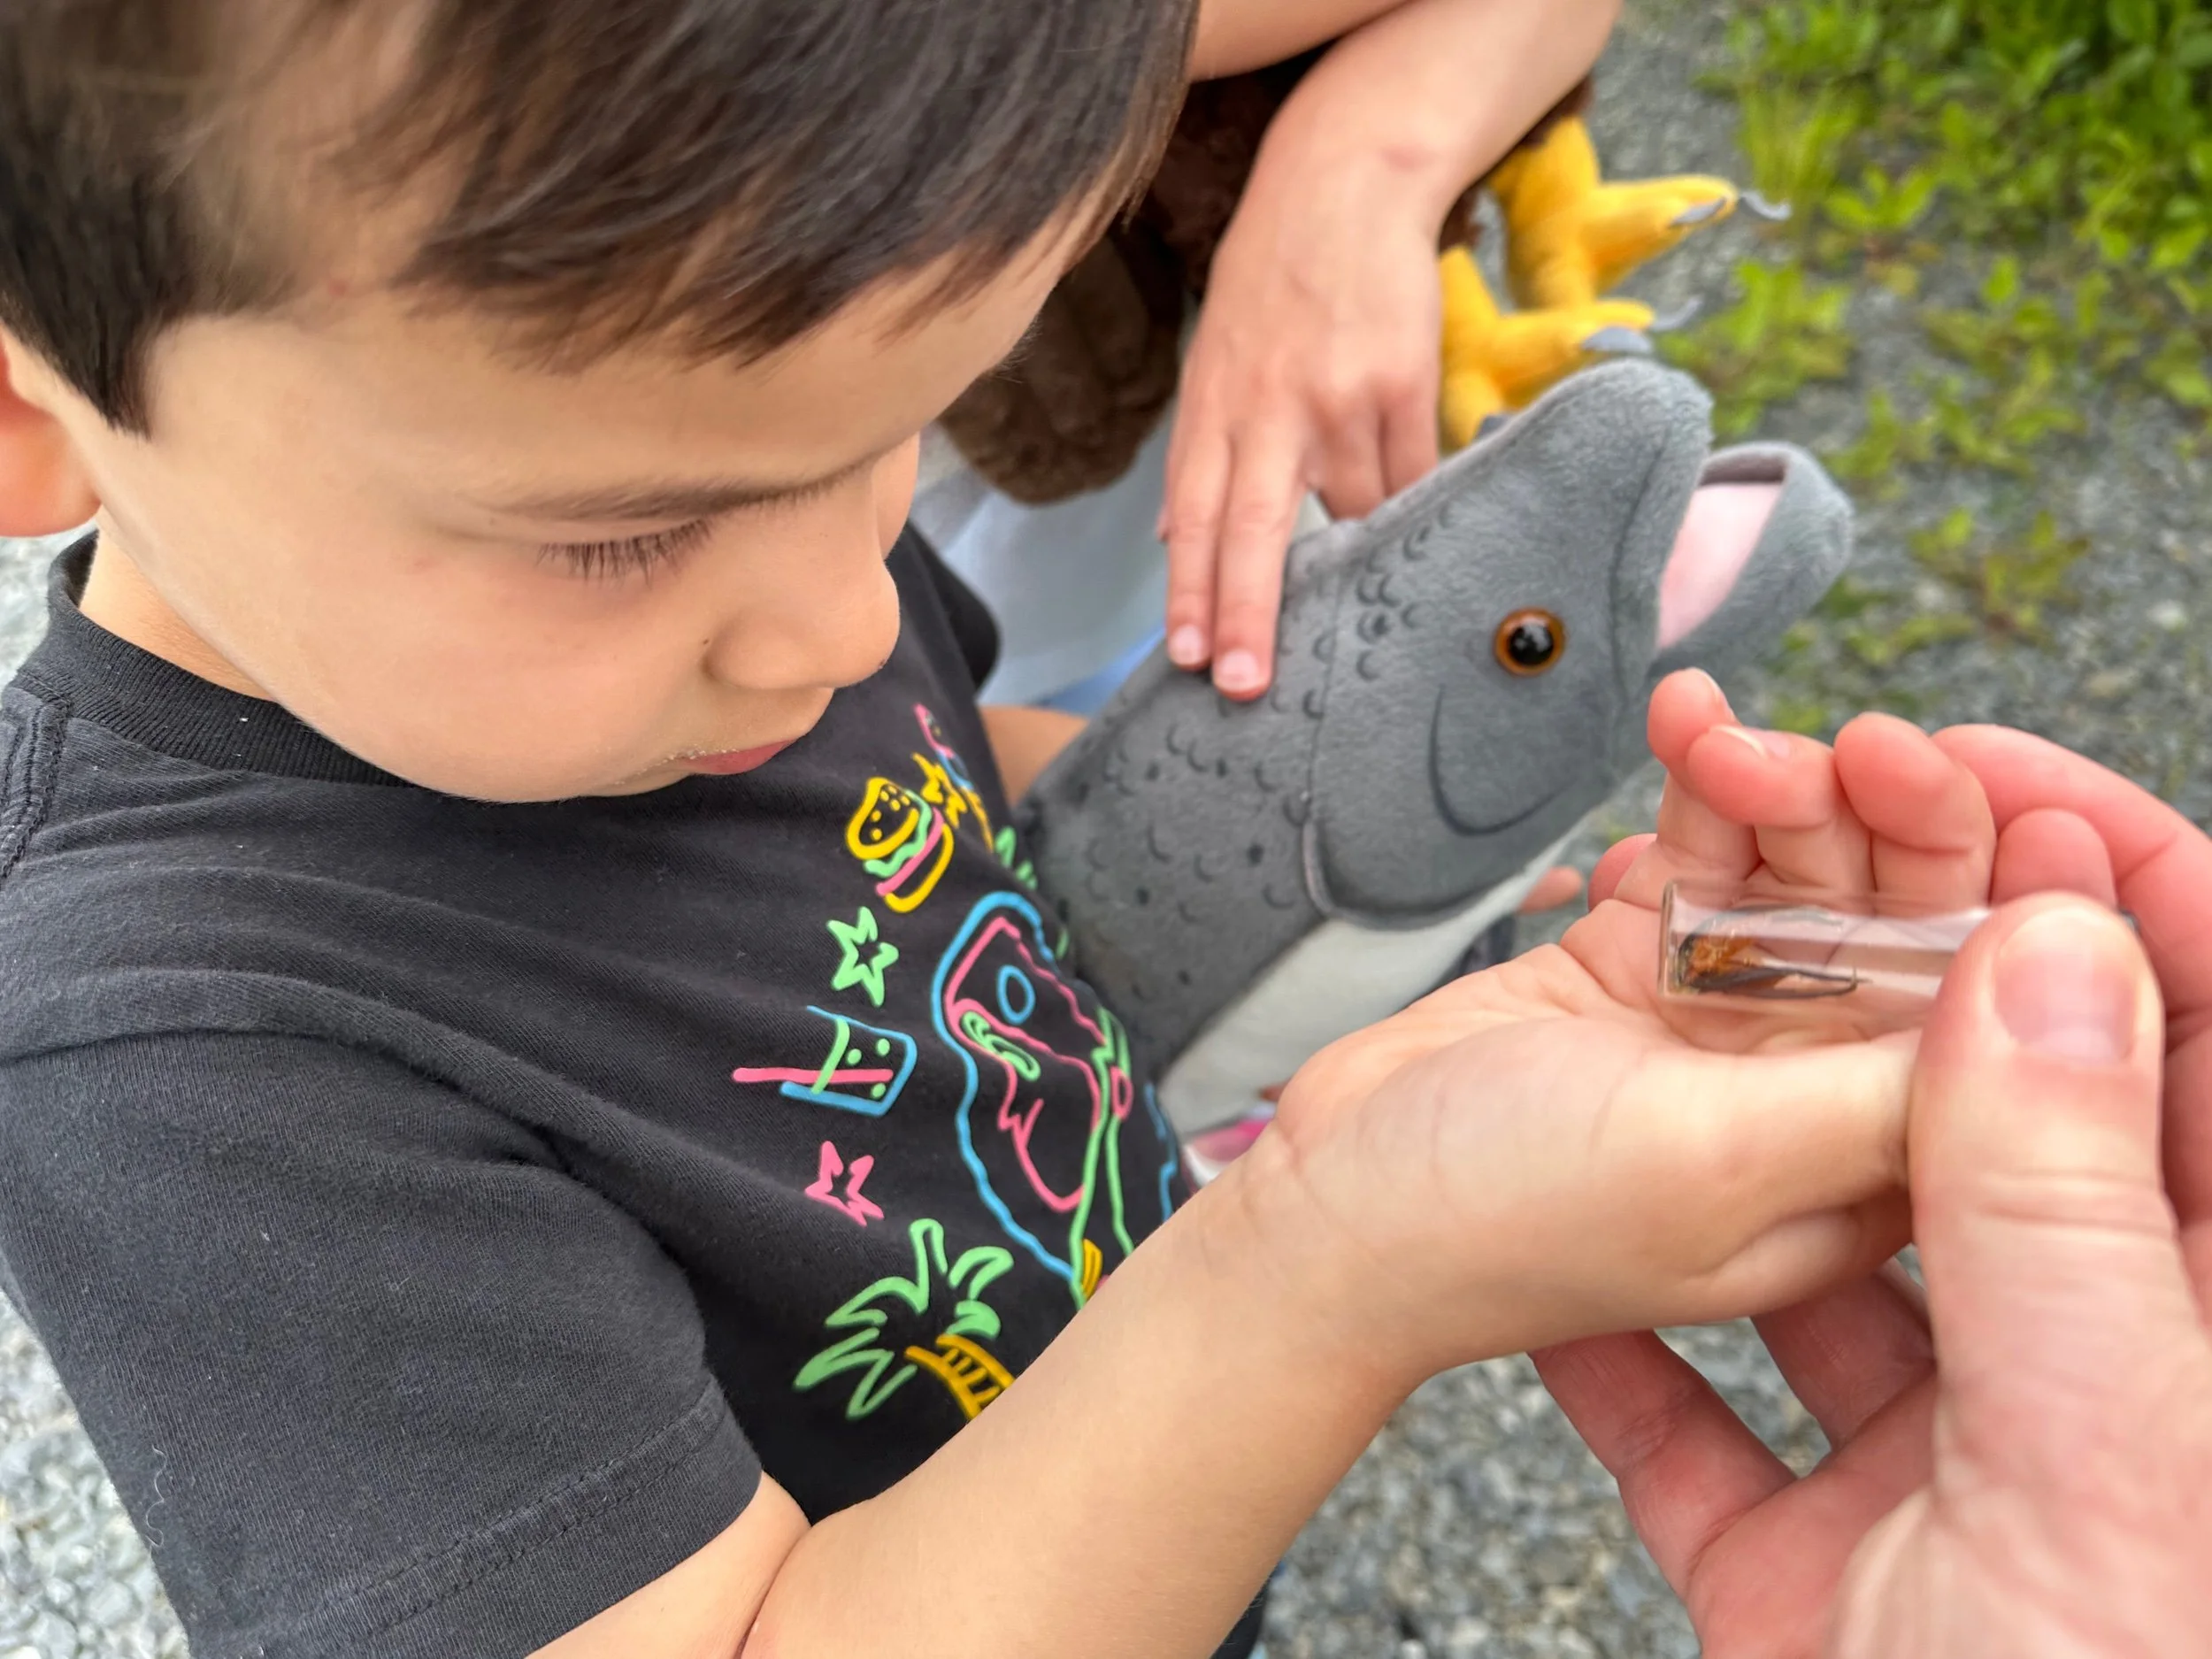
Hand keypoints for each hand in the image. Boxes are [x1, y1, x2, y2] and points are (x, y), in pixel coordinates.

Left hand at [1159, 156, 1441, 700]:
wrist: (1344, 185)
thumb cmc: (1272, 281)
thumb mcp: (1211, 359)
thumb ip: (1198, 454)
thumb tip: (1173, 538)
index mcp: (1212, 408)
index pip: (1196, 517)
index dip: (1191, 591)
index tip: (1188, 658)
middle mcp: (1266, 409)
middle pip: (1252, 527)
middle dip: (1245, 611)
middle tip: (1242, 683)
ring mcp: (1337, 398)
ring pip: (1349, 511)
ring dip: (1352, 565)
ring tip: (1357, 616)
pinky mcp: (1401, 384)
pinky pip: (1408, 476)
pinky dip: (1406, 510)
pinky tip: (1409, 541)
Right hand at [1224, 671, 2014, 1382]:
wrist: (1329, 1201)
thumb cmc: (1502, 1221)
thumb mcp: (1714, 1165)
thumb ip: (1877, 1088)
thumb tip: (2051, 978)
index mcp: (1880, 1171)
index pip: (2010, 1014)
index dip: (2026, 893)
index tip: (1987, 790)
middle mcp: (1826, 1092)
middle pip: (1919, 916)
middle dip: (1892, 817)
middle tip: (1844, 745)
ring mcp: (1736, 1022)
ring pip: (1812, 863)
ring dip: (1779, 783)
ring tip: (1708, 732)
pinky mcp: (1651, 963)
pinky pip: (1711, 845)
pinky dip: (1703, 782)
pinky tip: (1682, 729)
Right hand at [1535, 730, 2211, 1657]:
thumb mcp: (2106, 1477)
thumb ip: (2065, 1214)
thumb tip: (2047, 957)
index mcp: (2199, 1330)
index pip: (2190, 1035)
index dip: (2104, 872)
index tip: (1979, 769)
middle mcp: (2088, 1373)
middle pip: (1988, 1101)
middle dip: (1888, 946)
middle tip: (1793, 819)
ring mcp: (1943, 1463)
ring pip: (1825, 1233)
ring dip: (1729, 1108)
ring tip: (1645, 974)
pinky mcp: (1809, 1547)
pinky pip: (1698, 1401)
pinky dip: (1613, 1336)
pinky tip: (1546, 1250)